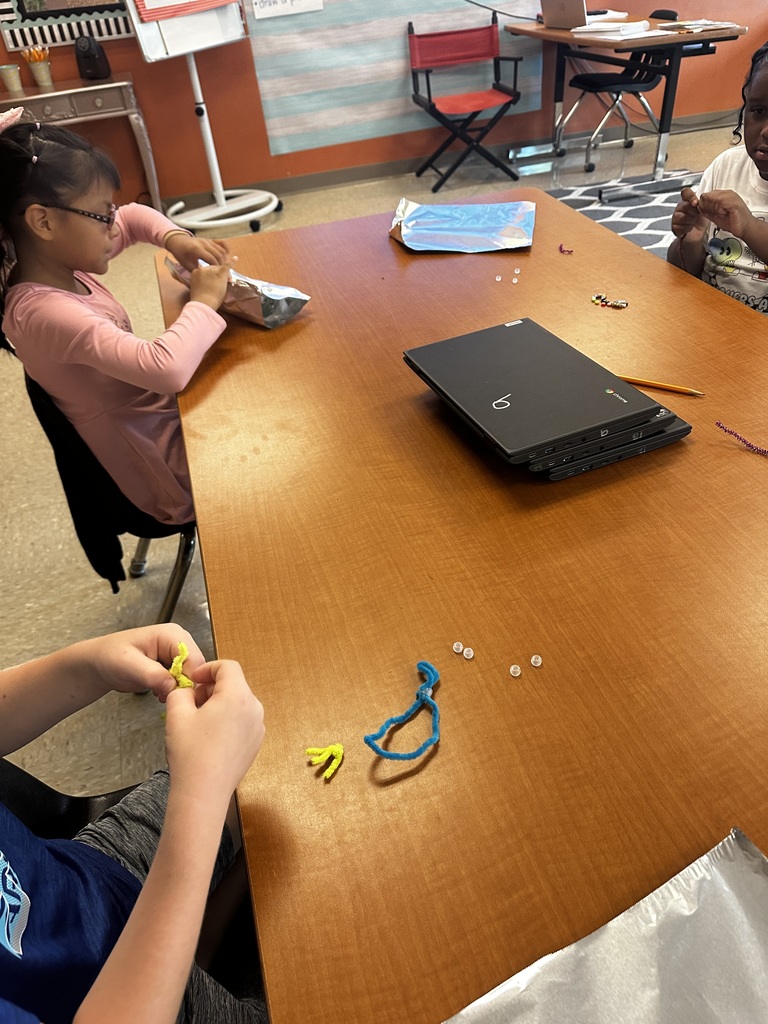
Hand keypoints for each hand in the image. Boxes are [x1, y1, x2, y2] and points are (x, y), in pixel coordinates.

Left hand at [79, 625, 204, 700]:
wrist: (100, 664)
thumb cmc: (110, 657)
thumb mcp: (129, 665)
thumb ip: (152, 674)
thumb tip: (173, 686)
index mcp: (172, 634)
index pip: (194, 658)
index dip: (190, 678)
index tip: (178, 695)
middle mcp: (179, 642)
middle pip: (197, 669)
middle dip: (184, 685)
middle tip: (167, 696)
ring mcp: (176, 655)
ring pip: (191, 677)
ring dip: (179, 690)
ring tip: (160, 694)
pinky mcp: (173, 667)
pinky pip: (183, 682)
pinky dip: (174, 691)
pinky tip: (160, 694)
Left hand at [164, 231, 230, 270]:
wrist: (177, 241)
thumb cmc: (181, 254)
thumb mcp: (186, 264)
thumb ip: (197, 270)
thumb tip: (207, 277)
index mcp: (197, 249)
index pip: (211, 259)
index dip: (217, 268)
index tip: (220, 275)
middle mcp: (204, 243)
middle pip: (218, 254)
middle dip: (222, 265)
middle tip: (225, 273)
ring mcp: (207, 240)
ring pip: (221, 249)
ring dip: (225, 259)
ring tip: (226, 268)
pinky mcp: (210, 239)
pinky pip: (221, 243)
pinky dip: (226, 248)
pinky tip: (228, 255)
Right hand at [164, 659, 264, 796]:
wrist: (203, 792)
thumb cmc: (190, 752)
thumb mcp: (176, 713)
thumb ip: (181, 691)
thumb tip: (189, 691)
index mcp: (238, 695)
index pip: (228, 667)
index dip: (208, 668)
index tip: (193, 680)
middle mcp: (254, 708)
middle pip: (234, 684)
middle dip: (212, 687)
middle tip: (191, 702)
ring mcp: (258, 727)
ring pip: (239, 702)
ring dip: (219, 703)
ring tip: (198, 721)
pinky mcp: (256, 743)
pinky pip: (243, 720)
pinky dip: (228, 719)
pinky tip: (210, 737)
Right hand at [188, 262, 230, 310]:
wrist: (203, 303)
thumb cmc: (200, 299)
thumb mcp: (196, 288)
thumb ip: (200, 283)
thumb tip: (206, 282)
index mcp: (195, 272)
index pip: (205, 270)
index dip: (209, 277)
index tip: (209, 285)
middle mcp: (203, 268)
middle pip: (213, 268)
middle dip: (216, 275)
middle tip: (218, 286)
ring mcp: (212, 270)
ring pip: (219, 269)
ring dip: (222, 275)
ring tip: (224, 284)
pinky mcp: (220, 273)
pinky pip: (227, 265)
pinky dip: (232, 262)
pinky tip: (236, 258)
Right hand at [671, 186, 707, 239]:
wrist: (700, 235)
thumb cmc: (703, 220)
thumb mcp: (707, 208)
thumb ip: (705, 201)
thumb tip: (705, 198)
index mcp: (689, 200)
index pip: (686, 192)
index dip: (690, 196)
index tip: (695, 202)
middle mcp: (682, 207)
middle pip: (683, 205)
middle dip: (693, 211)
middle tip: (698, 215)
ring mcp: (676, 217)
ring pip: (680, 216)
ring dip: (689, 221)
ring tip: (694, 223)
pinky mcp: (674, 227)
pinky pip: (678, 227)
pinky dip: (686, 229)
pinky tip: (689, 229)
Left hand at [696, 189, 753, 238]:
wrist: (745, 228)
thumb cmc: (733, 222)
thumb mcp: (716, 216)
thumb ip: (708, 211)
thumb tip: (699, 207)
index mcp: (724, 196)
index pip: (708, 194)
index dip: (704, 203)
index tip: (705, 211)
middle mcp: (728, 194)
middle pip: (709, 195)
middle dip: (707, 205)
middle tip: (713, 213)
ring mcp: (731, 196)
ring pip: (713, 198)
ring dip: (713, 207)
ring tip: (719, 214)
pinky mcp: (733, 202)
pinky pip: (721, 202)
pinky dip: (719, 209)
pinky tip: (723, 213)